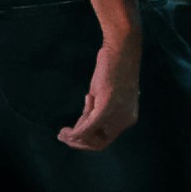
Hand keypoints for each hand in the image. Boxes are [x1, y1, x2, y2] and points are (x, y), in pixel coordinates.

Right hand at [63, 21, 145, 151]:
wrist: (121, 48)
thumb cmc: (114, 67)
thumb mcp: (104, 94)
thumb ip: (97, 110)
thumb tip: (83, 124)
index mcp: (128, 118)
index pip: (106, 139)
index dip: (88, 142)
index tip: (74, 135)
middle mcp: (126, 119)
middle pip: (99, 143)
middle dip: (79, 143)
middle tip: (64, 136)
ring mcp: (117, 114)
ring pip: (92, 136)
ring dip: (75, 137)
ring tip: (63, 132)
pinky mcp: (107, 105)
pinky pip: (89, 125)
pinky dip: (77, 131)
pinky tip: (66, 132)